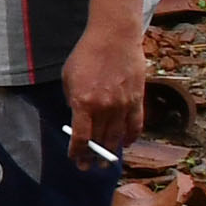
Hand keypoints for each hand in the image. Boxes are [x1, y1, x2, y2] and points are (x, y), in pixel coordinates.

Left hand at [65, 21, 147, 161]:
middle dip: (93, 157)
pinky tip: (125, 144)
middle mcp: (105, 108)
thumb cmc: (86, 55)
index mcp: (84, 103)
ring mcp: (123, 105)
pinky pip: (136, 125)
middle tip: (89, 168)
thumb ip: (73, 100)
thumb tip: (77, 118)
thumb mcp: (68, 78)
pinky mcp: (137, 100)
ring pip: (118, 136)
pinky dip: (131, 137)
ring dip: (111, 152)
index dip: (78, 152)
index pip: (81, 137)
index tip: (75, 160)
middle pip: (99, 140)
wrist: (114, 38)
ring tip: (106, 163)